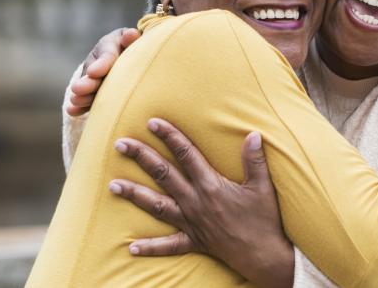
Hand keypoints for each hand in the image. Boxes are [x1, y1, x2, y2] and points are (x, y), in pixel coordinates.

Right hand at [64, 27, 139, 115]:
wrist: (128, 52)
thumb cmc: (134, 45)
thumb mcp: (133, 39)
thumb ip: (132, 39)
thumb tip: (132, 35)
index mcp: (110, 45)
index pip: (107, 55)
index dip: (102, 64)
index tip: (95, 72)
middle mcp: (98, 61)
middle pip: (93, 73)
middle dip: (88, 83)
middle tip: (79, 89)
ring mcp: (93, 77)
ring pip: (88, 88)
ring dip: (82, 95)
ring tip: (76, 101)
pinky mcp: (92, 91)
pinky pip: (86, 98)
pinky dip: (80, 106)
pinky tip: (73, 111)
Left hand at [109, 118, 293, 287]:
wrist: (264, 255)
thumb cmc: (264, 219)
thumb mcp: (262, 186)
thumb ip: (255, 159)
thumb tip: (253, 133)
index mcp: (211, 185)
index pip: (186, 154)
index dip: (170, 136)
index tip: (152, 122)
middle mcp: (195, 202)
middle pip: (163, 175)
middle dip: (141, 157)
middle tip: (120, 144)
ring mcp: (191, 223)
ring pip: (156, 206)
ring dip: (134, 195)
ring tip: (112, 185)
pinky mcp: (194, 241)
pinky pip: (168, 246)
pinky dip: (150, 247)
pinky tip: (131, 247)